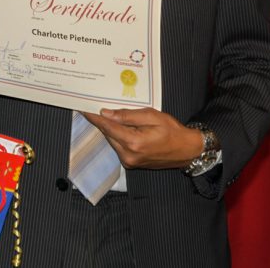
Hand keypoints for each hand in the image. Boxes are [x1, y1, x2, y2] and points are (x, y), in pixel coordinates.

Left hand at [82, 107, 204, 169]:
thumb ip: (127, 116)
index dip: (94, 116)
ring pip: (112, 140)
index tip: (83, 108)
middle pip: (107, 133)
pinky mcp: (131, 163)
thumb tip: (106, 113)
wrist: (187, 150)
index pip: (107, 127)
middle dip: (103, 120)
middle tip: (95, 106)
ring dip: (111, 128)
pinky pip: (118, 146)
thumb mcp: (152, 116)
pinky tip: (123, 127)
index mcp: (133, 142)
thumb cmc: (173, 131)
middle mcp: (128, 155)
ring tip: (112, 115)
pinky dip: (118, 136)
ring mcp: (129, 161)